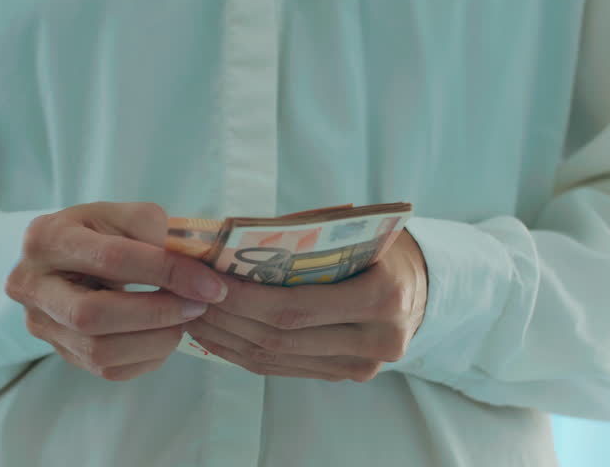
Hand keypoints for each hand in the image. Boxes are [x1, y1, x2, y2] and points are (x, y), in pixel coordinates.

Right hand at [5, 202, 228, 380]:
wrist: (67, 256)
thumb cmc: (101, 231)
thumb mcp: (126, 215)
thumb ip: (158, 233)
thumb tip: (197, 269)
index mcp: (47, 239)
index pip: (111, 259)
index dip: (166, 272)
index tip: (210, 284)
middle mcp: (31, 286)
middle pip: (93, 315)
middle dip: (156, 313)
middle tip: (198, 306)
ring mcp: (41, 325)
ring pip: (99, 351)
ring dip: (155, 340)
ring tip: (185, 319)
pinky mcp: (60, 352)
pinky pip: (107, 369)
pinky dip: (147, 357)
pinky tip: (165, 335)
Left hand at [185, 230, 427, 381]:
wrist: (420, 286)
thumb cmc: (379, 248)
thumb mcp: (352, 233)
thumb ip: (301, 241)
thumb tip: (229, 246)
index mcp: (382, 297)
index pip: (296, 308)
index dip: (244, 299)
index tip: (206, 282)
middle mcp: (376, 340)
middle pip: (281, 338)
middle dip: (227, 318)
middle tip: (189, 297)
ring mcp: (362, 366)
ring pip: (276, 359)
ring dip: (227, 339)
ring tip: (193, 314)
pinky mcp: (346, 376)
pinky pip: (283, 369)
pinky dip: (243, 353)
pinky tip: (216, 335)